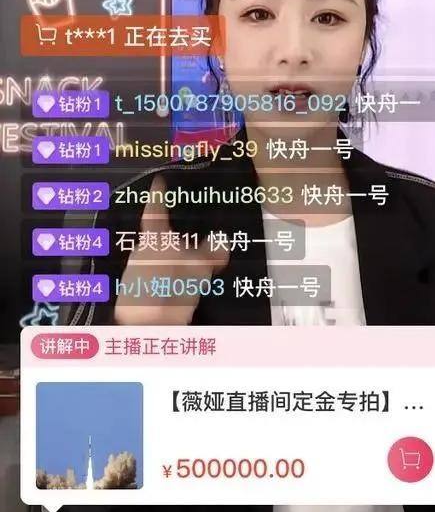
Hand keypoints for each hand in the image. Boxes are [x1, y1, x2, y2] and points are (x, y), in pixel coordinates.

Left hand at [114, 179, 229, 325]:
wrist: (145, 328)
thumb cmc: (170, 287)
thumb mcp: (199, 267)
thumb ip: (211, 253)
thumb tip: (221, 239)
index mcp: (154, 239)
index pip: (156, 210)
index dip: (159, 195)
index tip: (159, 182)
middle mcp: (141, 252)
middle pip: (159, 237)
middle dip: (174, 235)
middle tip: (192, 232)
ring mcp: (137, 273)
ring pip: (157, 258)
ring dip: (172, 258)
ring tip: (193, 262)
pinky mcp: (137, 294)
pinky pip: (156, 276)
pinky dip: (169, 276)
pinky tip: (181, 285)